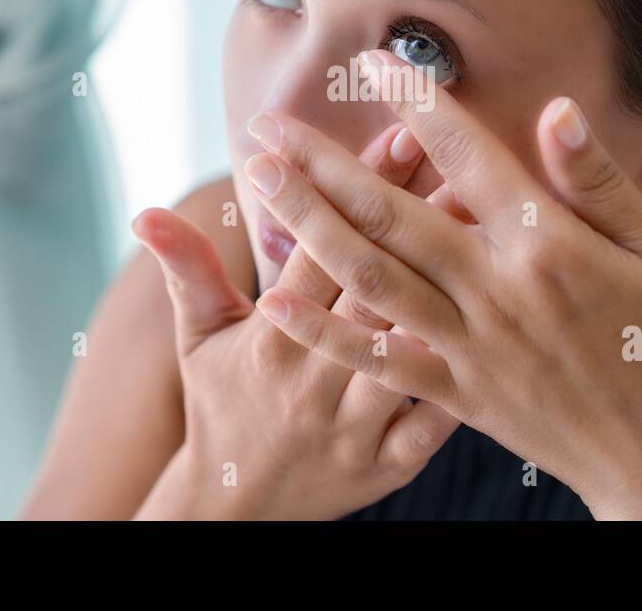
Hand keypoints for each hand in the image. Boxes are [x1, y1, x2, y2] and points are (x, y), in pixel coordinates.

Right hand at [131, 119, 457, 519]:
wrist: (236, 509)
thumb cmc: (222, 404)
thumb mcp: (199, 337)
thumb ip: (186, 269)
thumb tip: (143, 212)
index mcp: (272, 336)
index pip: (319, 247)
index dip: (356, 190)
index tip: (397, 131)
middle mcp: (314, 377)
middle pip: (371, 286)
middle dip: (416, 220)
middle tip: (462, 160)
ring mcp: (353, 424)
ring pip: (405, 352)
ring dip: (447, 294)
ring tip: (491, 239)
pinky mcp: (387, 466)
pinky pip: (433, 426)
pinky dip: (462, 385)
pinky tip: (497, 340)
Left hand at [243, 49, 641, 518]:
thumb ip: (600, 184)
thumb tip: (553, 110)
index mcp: (551, 249)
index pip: (467, 156)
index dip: (416, 102)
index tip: (370, 59)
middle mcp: (498, 295)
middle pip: (392, 216)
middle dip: (323, 164)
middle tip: (267, 123)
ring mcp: (472, 350)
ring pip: (371, 279)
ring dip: (309, 226)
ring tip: (260, 181)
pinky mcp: (460, 397)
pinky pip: (379, 362)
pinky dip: (325, 332)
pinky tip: (275, 302)